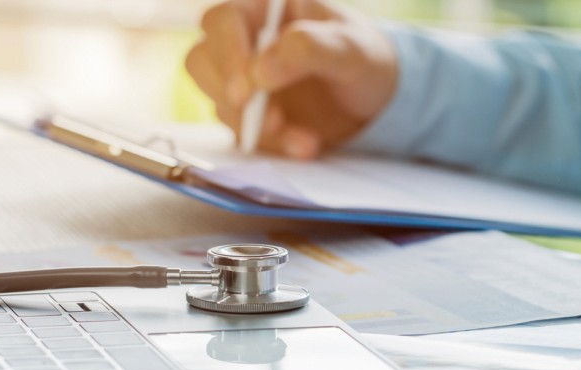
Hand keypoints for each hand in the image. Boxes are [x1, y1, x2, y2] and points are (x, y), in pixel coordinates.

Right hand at [185, 0, 397, 158]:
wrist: (376, 100)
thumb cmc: (365, 60)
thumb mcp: (352, 50)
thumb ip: (310, 49)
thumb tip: (260, 70)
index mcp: (267, 8)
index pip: (224, 19)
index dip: (228, 53)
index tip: (248, 89)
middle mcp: (247, 40)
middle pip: (203, 61)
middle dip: (232, 96)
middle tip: (269, 121)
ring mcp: (245, 79)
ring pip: (220, 102)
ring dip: (257, 128)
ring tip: (305, 140)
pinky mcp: (251, 114)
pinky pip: (244, 132)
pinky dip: (273, 145)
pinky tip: (306, 146)